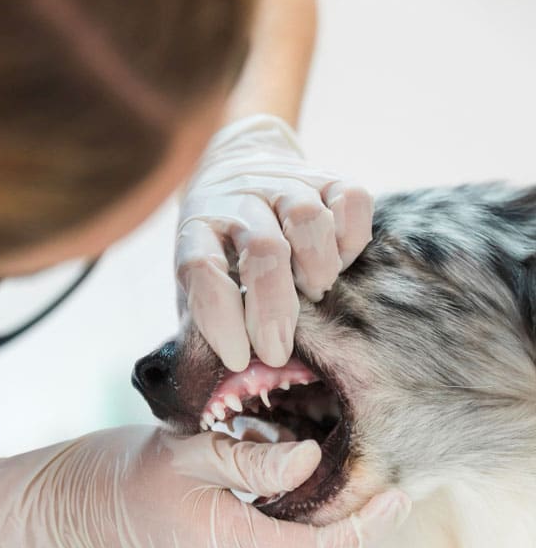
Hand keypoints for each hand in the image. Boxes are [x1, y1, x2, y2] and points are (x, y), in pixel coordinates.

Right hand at [0, 427, 409, 547]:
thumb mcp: (191, 455)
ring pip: (302, 542)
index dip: (367, 527)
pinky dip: (301, 506)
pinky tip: (306, 470)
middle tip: (394, 480)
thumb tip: (312, 459)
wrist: (80, 502)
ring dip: (333, 512)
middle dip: (361, 520)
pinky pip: (278, 533)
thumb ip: (251, 460)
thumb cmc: (128, 474)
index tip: (400, 495)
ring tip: (361, 474)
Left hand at [175, 114, 372, 371]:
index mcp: (197, 228)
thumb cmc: (219, 251)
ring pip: (308, 219)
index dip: (220, 318)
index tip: (238, 359)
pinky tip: (340, 261)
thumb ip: (208, 326)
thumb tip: (230, 381)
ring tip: (315, 295)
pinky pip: (352, 200)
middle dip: (275, 311)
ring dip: (317, 269)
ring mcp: (283, 183)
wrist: (236, 167)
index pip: (202, 268)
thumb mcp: (197, 286)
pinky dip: (352, 238)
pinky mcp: (326, 175)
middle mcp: (238, 199)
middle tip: (279, 352)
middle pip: (264, 250)